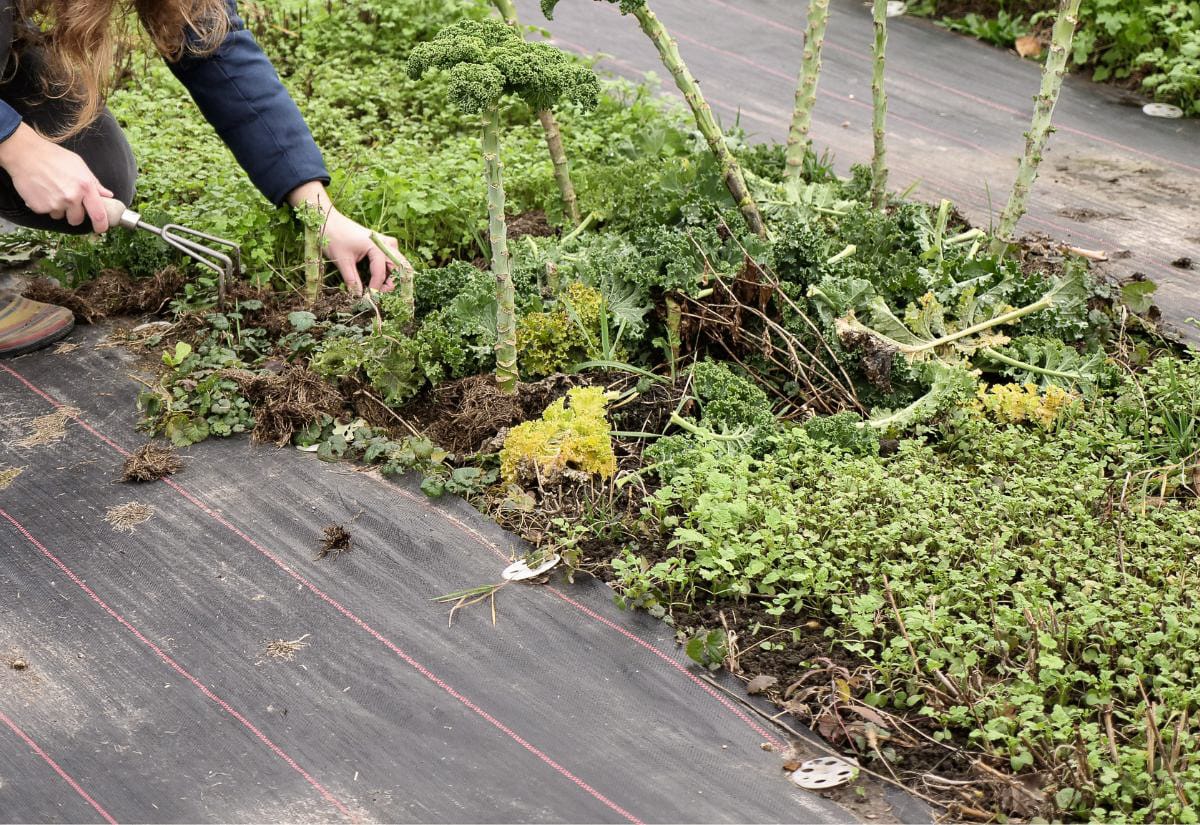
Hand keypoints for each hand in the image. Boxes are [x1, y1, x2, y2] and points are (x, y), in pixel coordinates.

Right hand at [0, 123, 113, 231]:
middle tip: (67, 201)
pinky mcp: (40, 207)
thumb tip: (107, 196)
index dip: (101, 225)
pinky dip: (44, 204)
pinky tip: (41, 190)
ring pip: (60, 216)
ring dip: (57, 208)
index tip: (100, 228)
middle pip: (77, 219)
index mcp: (85, 187)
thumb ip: (94, 183)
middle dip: (74, 214)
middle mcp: (72, 198)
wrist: (25, 153)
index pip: (99, 215)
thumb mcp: (79, 165)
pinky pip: (46, 211)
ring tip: (51, 190)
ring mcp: (55, 204)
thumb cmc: (53, 157)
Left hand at [286, 181, 409, 296]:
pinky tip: (383, 276)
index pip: (381, 271)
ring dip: (394, 275)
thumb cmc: (334, 237)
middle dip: (393, 282)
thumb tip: (358, 297)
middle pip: (398, 266)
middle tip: (382, 294)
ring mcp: (385, 241)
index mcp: (376, 246)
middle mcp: (385, 243)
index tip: (371, 297)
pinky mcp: (381, 242)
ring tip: (383, 287)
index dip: (377, 287)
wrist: (329, 220)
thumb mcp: (342, 261)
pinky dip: (391, 268)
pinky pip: (393, 256)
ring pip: (398, 261)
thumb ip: (352, 280)